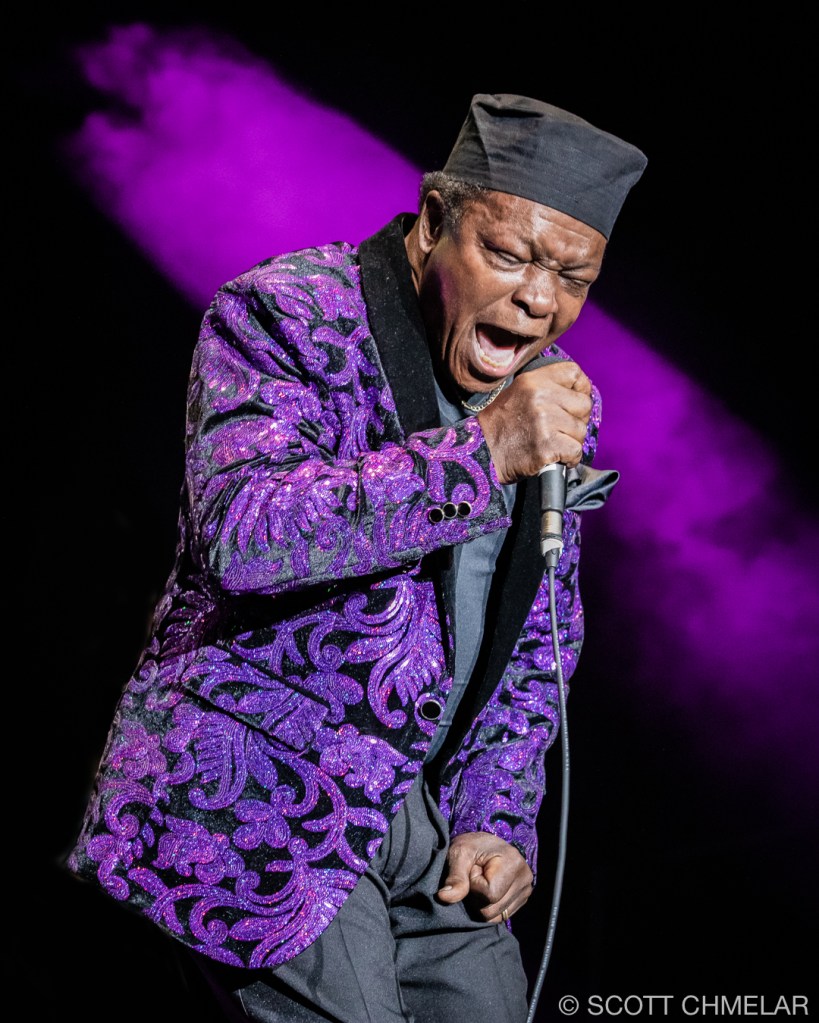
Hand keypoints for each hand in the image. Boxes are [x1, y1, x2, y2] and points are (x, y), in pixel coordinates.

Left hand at [437, 831, 533, 923]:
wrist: (483, 844)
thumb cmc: (470, 846)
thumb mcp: (459, 854)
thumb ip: (455, 877)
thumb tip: (444, 897)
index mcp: (513, 863)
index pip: (489, 895)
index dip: (474, 885)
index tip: (472, 869)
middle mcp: (526, 878)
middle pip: (492, 910)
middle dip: (476, 897)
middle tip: (476, 875)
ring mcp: (526, 890)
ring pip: (495, 917)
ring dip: (482, 903)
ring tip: (482, 881)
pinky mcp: (522, 899)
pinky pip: (500, 917)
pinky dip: (489, 907)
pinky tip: (488, 889)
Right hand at [477, 361, 591, 483]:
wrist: (480, 453)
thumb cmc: (500, 427)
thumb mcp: (517, 393)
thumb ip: (545, 388)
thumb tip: (580, 393)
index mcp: (533, 381)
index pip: (574, 373)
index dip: (580, 389)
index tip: (573, 403)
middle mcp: (540, 397)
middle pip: (584, 405)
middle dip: (576, 420)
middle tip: (559, 430)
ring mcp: (544, 421)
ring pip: (581, 430)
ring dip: (571, 441)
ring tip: (551, 445)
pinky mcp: (547, 445)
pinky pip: (575, 451)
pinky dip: (569, 459)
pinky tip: (555, 458)